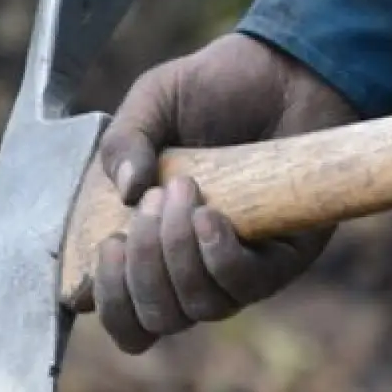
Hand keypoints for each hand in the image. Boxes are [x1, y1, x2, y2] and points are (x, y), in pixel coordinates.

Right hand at [81, 32, 360, 353]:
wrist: (283, 71)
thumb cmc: (215, 91)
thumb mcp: (153, 102)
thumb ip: (122, 142)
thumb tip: (123, 192)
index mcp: (151, 247)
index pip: (125, 317)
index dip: (107, 306)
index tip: (107, 248)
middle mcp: (194, 271)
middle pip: (157, 320)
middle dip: (140, 270)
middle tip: (148, 203)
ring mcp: (239, 271)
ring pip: (199, 308)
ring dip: (176, 254)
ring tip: (182, 190)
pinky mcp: (284, 261)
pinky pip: (244, 287)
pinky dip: (218, 256)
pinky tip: (211, 216)